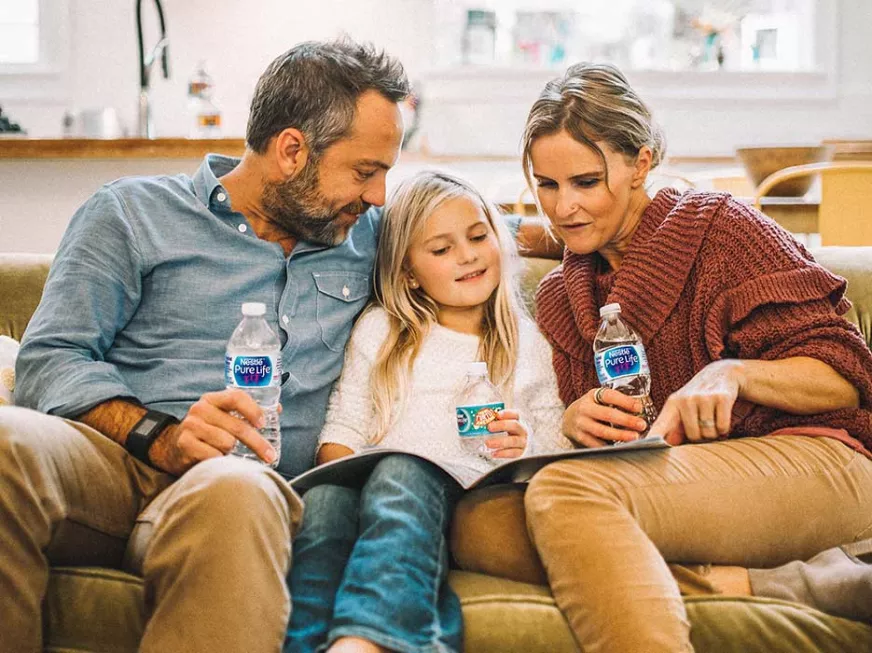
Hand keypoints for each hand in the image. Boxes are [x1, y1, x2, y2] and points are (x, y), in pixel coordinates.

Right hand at [149, 388, 277, 474]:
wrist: (171, 447)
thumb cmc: (206, 432)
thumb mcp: (222, 416)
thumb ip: (246, 412)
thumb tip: (276, 409)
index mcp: (213, 399)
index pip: (236, 397)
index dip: (253, 410)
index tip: (264, 424)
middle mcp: (201, 409)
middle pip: (237, 426)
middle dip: (258, 443)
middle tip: (270, 455)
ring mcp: (191, 426)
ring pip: (227, 443)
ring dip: (232, 452)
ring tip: (227, 453)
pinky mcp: (185, 444)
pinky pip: (214, 456)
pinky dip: (220, 461)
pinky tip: (217, 460)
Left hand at [484, 409, 527, 458]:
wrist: (516, 446)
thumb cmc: (505, 432)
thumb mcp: (500, 423)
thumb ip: (491, 420)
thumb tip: (476, 418)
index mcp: (517, 420)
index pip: (515, 414)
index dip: (507, 413)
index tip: (497, 414)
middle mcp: (522, 430)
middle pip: (515, 425)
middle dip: (502, 425)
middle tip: (489, 427)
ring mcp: (522, 442)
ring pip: (513, 441)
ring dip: (500, 442)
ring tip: (487, 443)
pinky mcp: (520, 452)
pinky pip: (513, 453)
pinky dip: (503, 453)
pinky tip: (493, 453)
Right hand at [562, 388, 647, 447]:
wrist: (569, 419)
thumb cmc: (592, 409)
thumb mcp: (599, 400)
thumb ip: (615, 403)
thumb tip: (640, 411)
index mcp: (592, 395)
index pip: (609, 396)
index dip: (625, 401)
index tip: (639, 408)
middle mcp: (584, 408)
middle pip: (607, 414)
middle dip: (626, 420)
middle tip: (642, 425)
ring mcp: (580, 423)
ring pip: (602, 431)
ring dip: (620, 435)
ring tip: (635, 437)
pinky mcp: (579, 437)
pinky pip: (596, 444)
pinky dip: (610, 446)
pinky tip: (622, 447)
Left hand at [648, 360, 742, 445]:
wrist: (722, 373)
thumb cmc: (699, 398)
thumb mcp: (683, 409)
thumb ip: (674, 429)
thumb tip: (663, 449)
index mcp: (672, 405)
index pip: (660, 426)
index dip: (652, 439)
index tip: (642, 448)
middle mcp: (685, 399)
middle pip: (693, 436)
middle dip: (702, 435)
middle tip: (704, 422)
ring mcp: (702, 397)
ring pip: (709, 433)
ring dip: (714, 431)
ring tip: (712, 416)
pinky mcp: (720, 398)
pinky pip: (722, 427)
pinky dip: (724, 427)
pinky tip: (721, 413)